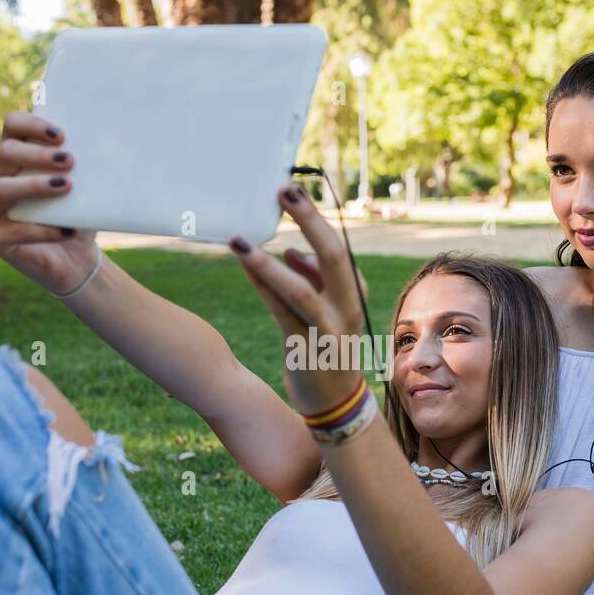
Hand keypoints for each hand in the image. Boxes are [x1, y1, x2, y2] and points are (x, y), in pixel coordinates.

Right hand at [0, 111, 100, 295]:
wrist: (78, 258)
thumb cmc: (79, 215)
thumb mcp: (85, 188)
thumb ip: (86, 165)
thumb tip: (109, 145)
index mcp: (18, 158)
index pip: (13, 126)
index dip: (32, 124)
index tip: (63, 135)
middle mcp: (0, 178)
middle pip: (5, 152)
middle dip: (37, 155)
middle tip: (70, 161)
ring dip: (34, 185)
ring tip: (67, 187)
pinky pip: (9, 230)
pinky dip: (41, 230)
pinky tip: (67, 231)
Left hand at [228, 184, 370, 414]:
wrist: (335, 403)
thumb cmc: (327, 348)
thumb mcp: (329, 310)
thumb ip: (314, 280)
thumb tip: (293, 251)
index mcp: (355, 295)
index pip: (340, 249)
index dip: (316, 218)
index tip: (292, 191)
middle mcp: (346, 309)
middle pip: (332, 258)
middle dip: (308, 221)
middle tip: (283, 191)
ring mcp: (326, 331)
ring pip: (301, 291)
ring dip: (267, 264)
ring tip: (239, 240)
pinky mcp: (304, 350)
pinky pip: (280, 313)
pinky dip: (262, 287)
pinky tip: (243, 265)